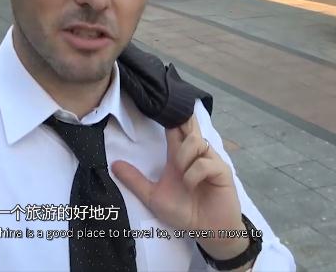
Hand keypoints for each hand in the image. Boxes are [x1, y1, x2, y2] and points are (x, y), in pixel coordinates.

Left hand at [112, 116, 245, 258]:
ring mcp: (210, 161)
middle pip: (190, 125)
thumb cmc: (183, 213)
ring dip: (184, 156)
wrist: (207, 232)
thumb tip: (114, 165)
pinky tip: (191, 184)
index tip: (158, 103)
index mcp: (179, 156)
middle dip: (182, 120)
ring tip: (181, 173)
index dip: (168, 116)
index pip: (174, 129)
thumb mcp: (153, 197)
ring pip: (196, 141)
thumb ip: (135, 181)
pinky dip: (194, 173)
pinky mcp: (222, 172)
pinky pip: (206, 163)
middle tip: (172, 119)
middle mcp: (195, 154)